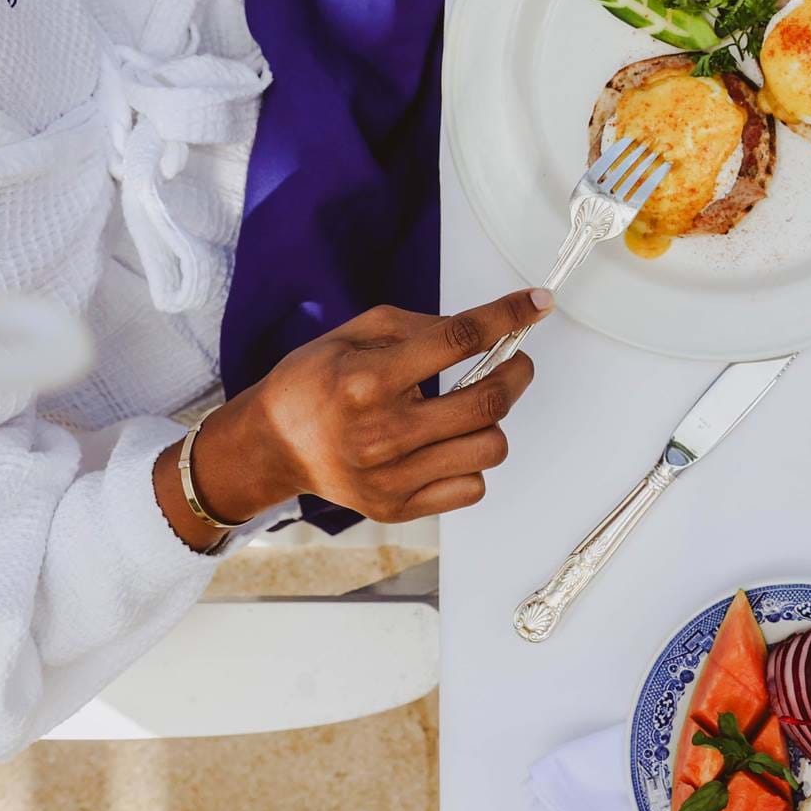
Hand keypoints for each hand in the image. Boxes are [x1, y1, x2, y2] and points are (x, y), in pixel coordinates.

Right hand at [162, 288, 551, 539]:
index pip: (459, 340)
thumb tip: (484, 330)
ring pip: (490, 448)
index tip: (537, 304)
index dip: (508, 316)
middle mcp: (381, 432)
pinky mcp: (398, 507)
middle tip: (513, 360)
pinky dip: (472, 462)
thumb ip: (422, 327)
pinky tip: (450, 443)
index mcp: (367, 379)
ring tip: (471, 407)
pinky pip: (473, 486)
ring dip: (493, 421)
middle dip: (516, 371)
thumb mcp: (357, 332)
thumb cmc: (315, 383)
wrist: (273, 445)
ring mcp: (391, 477)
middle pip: (488, 400)